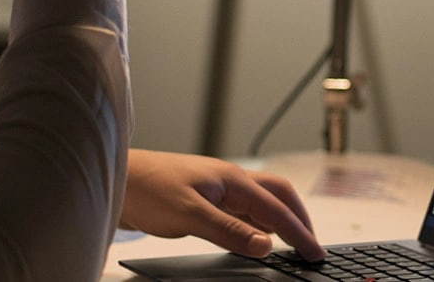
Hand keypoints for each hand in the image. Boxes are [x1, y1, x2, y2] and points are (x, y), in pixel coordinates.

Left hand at [120, 149, 325, 260]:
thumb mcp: (190, 215)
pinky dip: (259, 225)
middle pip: (280, 196)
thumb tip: (265, 245)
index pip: (276, 209)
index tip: (316, 252)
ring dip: (281, 220)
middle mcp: (230, 181)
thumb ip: (229, 231)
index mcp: (232, 180)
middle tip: (312, 245)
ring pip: (262, 202)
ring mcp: (219, 189)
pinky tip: (257, 238)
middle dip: (300, 218)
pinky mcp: (206, 200)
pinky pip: (244, 211)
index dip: (299, 232)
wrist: (117, 180)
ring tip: (293, 242)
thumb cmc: (147, 189)